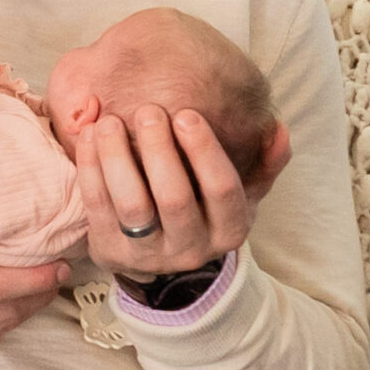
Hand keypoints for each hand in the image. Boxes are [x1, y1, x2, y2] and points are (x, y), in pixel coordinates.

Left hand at [74, 105, 292, 280]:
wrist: (160, 258)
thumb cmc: (203, 210)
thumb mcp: (241, 194)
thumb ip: (264, 163)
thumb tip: (279, 131)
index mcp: (230, 230)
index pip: (223, 190)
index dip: (204, 151)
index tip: (186, 114)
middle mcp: (192, 249)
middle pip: (174, 198)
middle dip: (160, 150)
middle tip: (148, 111)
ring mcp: (148, 255)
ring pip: (132, 205)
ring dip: (119, 158)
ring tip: (111, 121)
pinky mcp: (110, 251)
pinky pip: (98, 207)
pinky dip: (92, 169)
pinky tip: (90, 136)